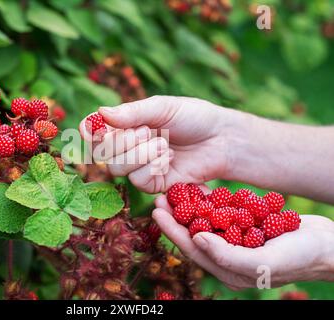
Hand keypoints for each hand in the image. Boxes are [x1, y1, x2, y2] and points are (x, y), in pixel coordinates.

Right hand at [79, 96, 236, 192]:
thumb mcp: (162, 107)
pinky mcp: (153, 184)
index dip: (89, 132)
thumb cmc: (193, 117)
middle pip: (102, 153)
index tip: (93, 130)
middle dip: (122, 142)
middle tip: (148, 132)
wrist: (221, 138)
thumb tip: (100, 113)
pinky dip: (153, 168)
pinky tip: (168, 158)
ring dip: (140, 155)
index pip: (95, 131)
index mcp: (125, 125)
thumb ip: (132, 112)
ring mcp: (139, 167)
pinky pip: (139, 181)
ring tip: (164, 144)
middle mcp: (127, 147)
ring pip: (117, 169)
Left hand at [152, 194, 333, 288]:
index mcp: (228, 270)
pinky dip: (210, 202)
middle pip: (194, 234)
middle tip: (159, 198)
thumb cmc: (299, 258)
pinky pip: (222, 213)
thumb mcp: (264, 262)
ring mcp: (236, 240)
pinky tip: (197, 189)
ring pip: (206, 222)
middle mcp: (227, 257)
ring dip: (189, 207)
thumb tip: (196, 239)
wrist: (327, 245)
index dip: (173, 230)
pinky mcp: (245, 226)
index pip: (193, 249)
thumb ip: (228, 256)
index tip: (157, 212)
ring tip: (172, 190)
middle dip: (175, 217)